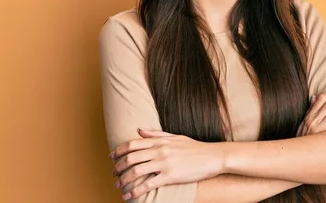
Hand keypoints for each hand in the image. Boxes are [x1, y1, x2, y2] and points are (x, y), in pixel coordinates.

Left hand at [110, 129, 224, 199]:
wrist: (213, 156)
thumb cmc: (195, 148)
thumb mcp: (176, 137)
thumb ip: (156, 134)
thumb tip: (139, 130)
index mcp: (160, 141)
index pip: (133, 144)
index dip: (119, 151)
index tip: (111, 158)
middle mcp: (160, 150)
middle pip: (131, 157)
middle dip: (118, 167)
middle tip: (113, 174)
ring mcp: (165, 163)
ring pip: (136, 171)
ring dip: (124, 180)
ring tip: (118, 187)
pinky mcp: (170, 176)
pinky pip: (147, 184)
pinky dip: (135, 191)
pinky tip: (129, 196)